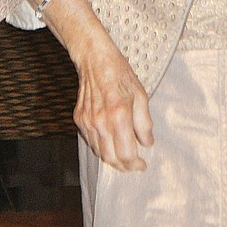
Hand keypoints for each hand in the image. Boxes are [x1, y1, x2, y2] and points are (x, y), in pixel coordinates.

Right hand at [73, 34, 154, 171]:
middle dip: (123, 166)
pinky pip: (90, 141)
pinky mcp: (79, 119)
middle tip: (134, 165)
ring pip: (99, 152)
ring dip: (112, 158)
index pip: (126, 153)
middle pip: (110, 158)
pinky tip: (110, 140)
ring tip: (124, 154)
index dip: (135, 164)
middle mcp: (101, 122)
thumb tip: (147, 143)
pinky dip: (101, 146)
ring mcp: (88, 122)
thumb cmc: (120, 74)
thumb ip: (144, 123)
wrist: (95, 60)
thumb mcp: (141, 96)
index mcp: (119, 115)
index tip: (142, 165)